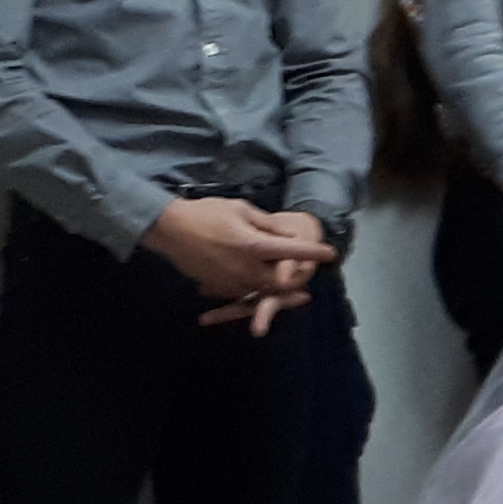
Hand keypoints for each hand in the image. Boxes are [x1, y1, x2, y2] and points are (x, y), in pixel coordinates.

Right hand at [148, 196, 334, 313]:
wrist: (170, 230)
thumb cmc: (207, 213)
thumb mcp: (242, 210)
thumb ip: (268, 225)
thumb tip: (289, 235)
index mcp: (256, 246)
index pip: (294, 251)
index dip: (315, 253)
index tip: (331, 254)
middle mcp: (247, 269)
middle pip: (281, 285)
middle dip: (296, 283)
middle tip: (308, 279)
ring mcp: (232, 282)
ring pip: (263, 293)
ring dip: (277, 291)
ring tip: (291, 290)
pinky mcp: (220, 288)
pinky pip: (243, 294)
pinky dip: (254, 291)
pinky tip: (257, 283)